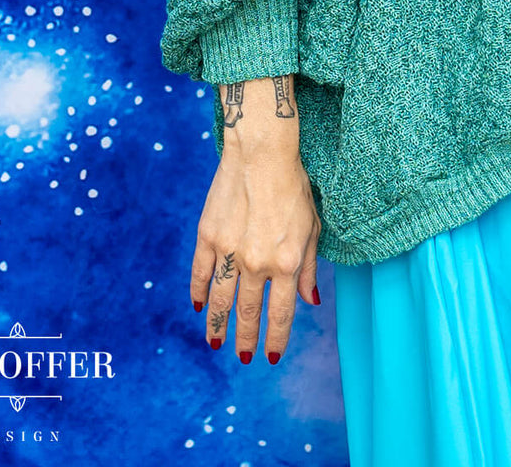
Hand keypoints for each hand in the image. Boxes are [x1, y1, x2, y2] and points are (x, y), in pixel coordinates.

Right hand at [190, 76, 320, 363]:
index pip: (282, 314)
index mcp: (285, 263)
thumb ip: (308, 267)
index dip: (277, 339)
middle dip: (246, 340)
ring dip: (218, 326)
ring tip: (216, 343)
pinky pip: (200, 274)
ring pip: (221, 301)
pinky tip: (199, 307)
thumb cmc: (293, 186)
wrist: (261, 152)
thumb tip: (311, 301)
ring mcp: (229, 251)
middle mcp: (256, 263)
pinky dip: (198, 293)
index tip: (272, 356)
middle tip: (243, 357)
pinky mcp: (208, 236)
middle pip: (249, 313)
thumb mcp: (312, 227)